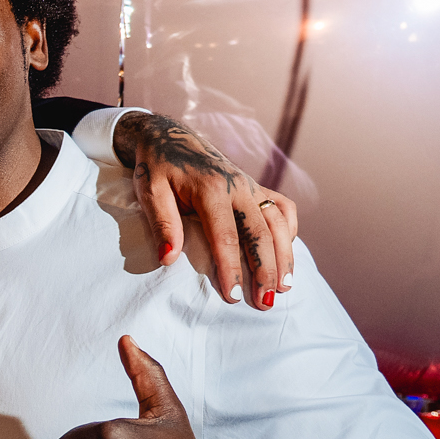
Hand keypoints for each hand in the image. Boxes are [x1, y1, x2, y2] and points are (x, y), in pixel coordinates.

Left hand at [113, 112, 297, 310]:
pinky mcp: (255, 186)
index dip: (231, 269)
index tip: (232, 297)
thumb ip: (162, 224)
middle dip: (266, 270)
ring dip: (285, 255)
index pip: (225, 237)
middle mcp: (238, 186)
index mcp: (211, 189)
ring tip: (285, 287)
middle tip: (265, 303)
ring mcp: (250, 185)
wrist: (169, 135)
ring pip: (278, 222)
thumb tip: (168, 259)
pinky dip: (289, 229)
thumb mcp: (149, 192)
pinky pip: (282, 207)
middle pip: (260, 233)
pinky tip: (287, 252)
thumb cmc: (157, 167)